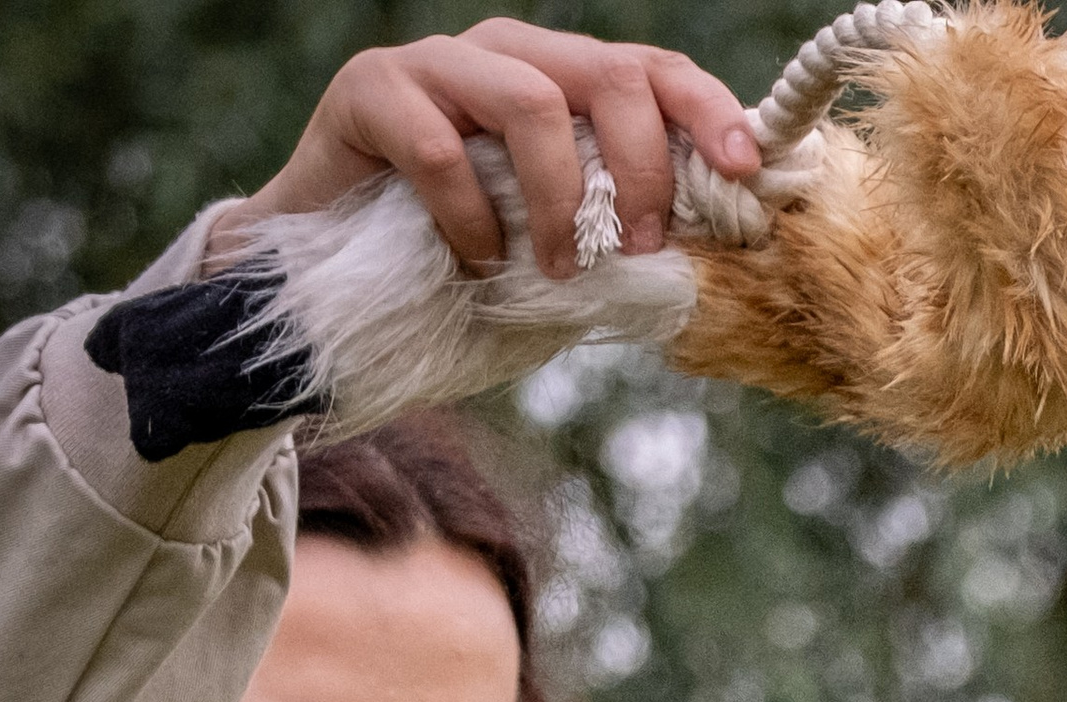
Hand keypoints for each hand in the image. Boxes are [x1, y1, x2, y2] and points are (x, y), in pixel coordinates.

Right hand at [234, 23, 758, 277]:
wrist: (323, 282)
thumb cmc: (450, 271)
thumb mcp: (549, 262)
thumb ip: (609, 248)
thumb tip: (693, 266)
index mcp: (559, 82)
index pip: (652, 72)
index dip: (707, 113)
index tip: (744, 172)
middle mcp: (505, 54)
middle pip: (606, 74)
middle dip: (641, 166)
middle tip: (636, 245)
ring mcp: (436, 65)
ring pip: (530, 101)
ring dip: (558, 200)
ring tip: (553, 268)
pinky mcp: (371, 92)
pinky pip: (440, 146)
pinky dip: (471, 218)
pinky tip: (473, 263)